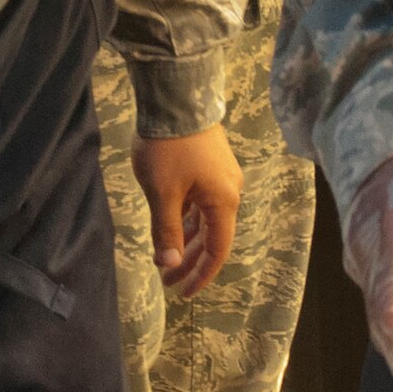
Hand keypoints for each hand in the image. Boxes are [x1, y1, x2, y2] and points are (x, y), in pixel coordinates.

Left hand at [133, 126, 242, 296]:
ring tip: (164, 257)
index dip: (200, 274)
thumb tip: (168, 264)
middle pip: (213, 237)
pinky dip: (188, 219)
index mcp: (223, 202)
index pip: (217, 251)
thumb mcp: (163, 193)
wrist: (177, 98)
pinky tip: (172, 226)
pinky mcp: (211, 165)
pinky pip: (202, 202)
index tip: (182, 292)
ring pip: (206, 219)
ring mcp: (222, 177)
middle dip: (189, 260)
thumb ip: (166, 231)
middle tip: (165, 280)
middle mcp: (229, 192)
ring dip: (187, 240)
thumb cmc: (169, 148)